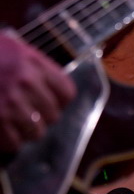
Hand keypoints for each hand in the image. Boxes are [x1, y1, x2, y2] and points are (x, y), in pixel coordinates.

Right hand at [0, 33, 74, 152]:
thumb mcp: (11, 49)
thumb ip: (33, 68)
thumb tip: (52, 92)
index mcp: (33, 63)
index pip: (66, 93)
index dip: (58, 101)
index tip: (49, 102)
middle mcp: (26, 83)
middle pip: (53, 116)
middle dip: (40, 117)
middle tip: (25, 113)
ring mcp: (11, 103)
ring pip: (36, 133)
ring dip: (25, 131)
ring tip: (12, 122)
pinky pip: (14, 144)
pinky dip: (7, 141)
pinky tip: (0, 130)